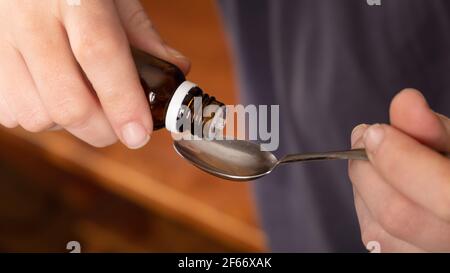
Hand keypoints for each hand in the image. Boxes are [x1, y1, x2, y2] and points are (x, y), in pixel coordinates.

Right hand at [0, 0, 189, 147]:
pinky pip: (10, 113)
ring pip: (36, 115)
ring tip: (83, 103)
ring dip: (68, 125)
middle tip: (120, 128)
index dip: (122, 102)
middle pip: (66, 101)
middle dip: (102, 130)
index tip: (139, 134)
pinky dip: (39, 117)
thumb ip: (143, 35)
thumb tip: (176, 72)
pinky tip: (53, 96)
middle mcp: (30, 16)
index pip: (99, 54)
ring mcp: (1, 38)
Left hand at [349, 89, 449, 251]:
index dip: (401, 163)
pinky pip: (372, 232)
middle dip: (369, 168)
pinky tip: (379, 183)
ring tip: (373, 155)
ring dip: (365, 182)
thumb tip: (404, 101)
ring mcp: (427, 256)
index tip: (374, 131)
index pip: (443, 197)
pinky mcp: (401, 259)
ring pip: (379, 226)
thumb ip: (432, 127)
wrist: (449, 197)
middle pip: (399, 214)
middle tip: (365, 134)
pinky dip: (366, 200)